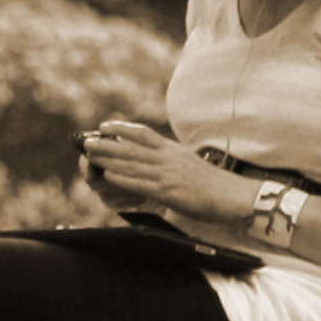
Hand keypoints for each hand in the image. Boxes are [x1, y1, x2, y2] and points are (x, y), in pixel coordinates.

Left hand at [77, 122, 254, 224]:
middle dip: (107, 144)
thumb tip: (158, 159)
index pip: (143, 134)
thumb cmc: (214, 185)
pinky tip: (108, 176)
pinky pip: (141, 183)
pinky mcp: (169, 191)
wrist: (234, 195)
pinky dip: (123, 179)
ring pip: (132, 164)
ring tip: (90, 156)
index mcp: (173, 151)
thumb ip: (172, 161)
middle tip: (86, 141)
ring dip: (109, 160)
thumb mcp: (190, 165)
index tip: (104, 125)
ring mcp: (168, 174)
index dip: (122, 128)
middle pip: (131, 147)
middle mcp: (168, 158)